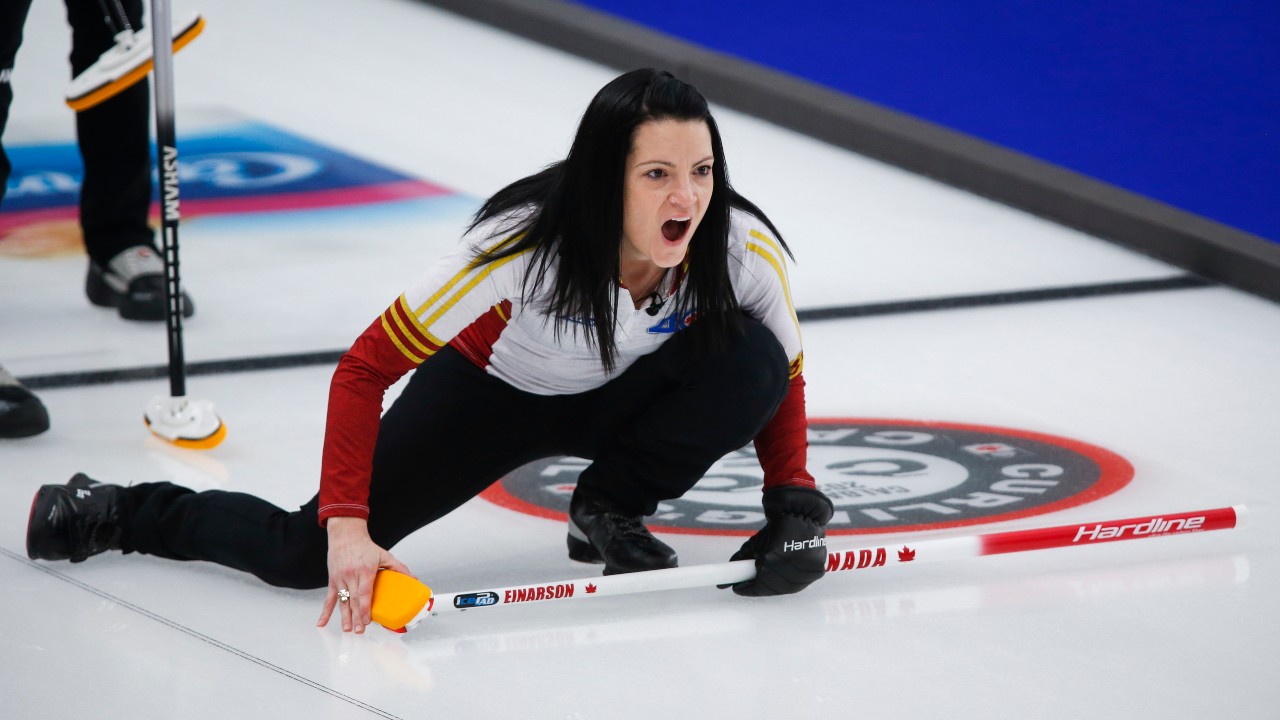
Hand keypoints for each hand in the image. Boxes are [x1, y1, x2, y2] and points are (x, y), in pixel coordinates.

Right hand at [316, 517, 411, 632]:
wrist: (346, 535)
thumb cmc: (365, 546)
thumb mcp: (384, 555)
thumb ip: (399, 568)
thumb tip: (414, 579)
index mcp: (365, 570)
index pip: (364, 593)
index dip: (365, 608)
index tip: (368, 620)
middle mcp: (351, 576)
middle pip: (354, 600)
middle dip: (357, 617)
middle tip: (360, 630)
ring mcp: (340, 579)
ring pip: (342, 602)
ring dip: (344, 617)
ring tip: (347, 629)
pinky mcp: (333, 580)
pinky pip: (329, 598)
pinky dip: (325, 612)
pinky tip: (322, 623)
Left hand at [728, 486, 833, 596]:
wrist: (799, 511)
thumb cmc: (776, 527)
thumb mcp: (753, 544)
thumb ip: (739, 563)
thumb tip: (722, 583)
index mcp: (772, 559)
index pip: (759, 585)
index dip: (748, 588)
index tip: (738, 587)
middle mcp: (790, 566)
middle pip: (772, 588)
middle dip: (761, 585)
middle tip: (753, 579)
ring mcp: (806, 569)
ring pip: (787, 587)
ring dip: (776, 582)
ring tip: (771, 572)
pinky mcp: (817, 570)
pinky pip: (801, 582)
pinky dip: (791, 579)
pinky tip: (785, 572)